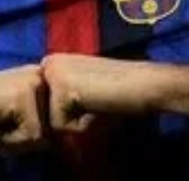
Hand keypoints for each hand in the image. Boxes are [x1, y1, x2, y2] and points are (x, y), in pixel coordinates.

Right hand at [0, 65, 48, 152]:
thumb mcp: (14, 110)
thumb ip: (36, 115)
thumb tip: (59, 135)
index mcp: (38, 76)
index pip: (53, 121)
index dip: (29, 132)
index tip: (5, 121)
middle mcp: (39, 75)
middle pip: (50, 128)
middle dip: (24, 137)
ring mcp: (32, 84)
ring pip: (42, 135)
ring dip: (16, 139)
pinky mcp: (22, 97)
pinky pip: (31, 136)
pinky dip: (9, 140)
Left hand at [41, 53, 155, 131]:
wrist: (143, 84)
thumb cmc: (119, 92)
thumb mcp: (82, 90)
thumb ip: (63, 99)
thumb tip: (46, 125)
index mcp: (52, 62)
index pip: (45, 105)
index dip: (71, 111)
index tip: (92, 97)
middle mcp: (47, 63)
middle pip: (44, 113)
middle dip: (72, 117)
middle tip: (96, 101)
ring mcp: (52, 74)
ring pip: (51, 122)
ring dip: (77, 122)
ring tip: (98, 103)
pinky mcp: (60, 90)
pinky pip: (61, 127)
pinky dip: (82, 125)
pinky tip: (98, 106)